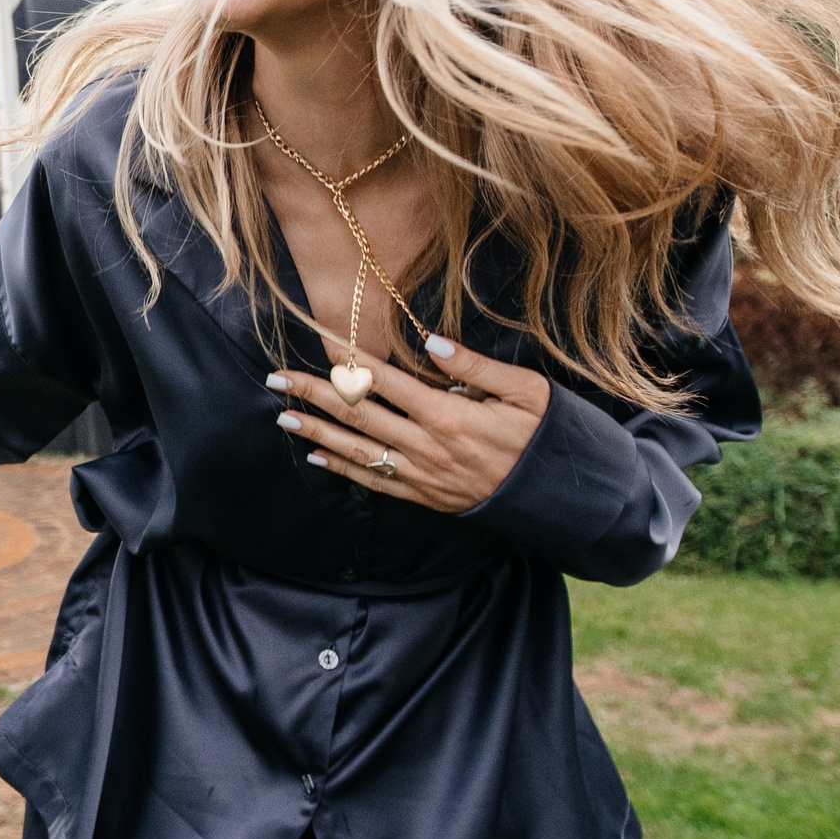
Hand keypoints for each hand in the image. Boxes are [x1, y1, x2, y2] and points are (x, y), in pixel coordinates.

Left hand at [267, 338, 548, 513]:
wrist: (563, 496)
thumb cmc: (547, 435)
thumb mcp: (526, 391)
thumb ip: (476, 367)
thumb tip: (432, 341)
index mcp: (448, 415)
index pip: (385, 382)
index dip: (348, 362)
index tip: (317, 344)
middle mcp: (427, 447)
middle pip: (359, 415)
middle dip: (314, 395)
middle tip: (276, 379)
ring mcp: (424, 476)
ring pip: (359, 451)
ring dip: (318, 432)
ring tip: (283, 417)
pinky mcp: (426, 497)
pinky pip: (375, 483)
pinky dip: (344, 469)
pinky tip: (318, 457)